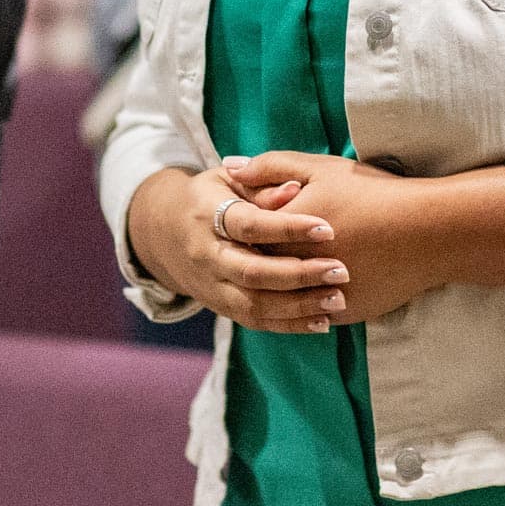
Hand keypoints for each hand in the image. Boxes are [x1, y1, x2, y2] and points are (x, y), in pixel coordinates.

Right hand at [124, 164, 351, 332]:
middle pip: (251, 271)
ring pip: (253, 305)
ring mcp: (210, 286)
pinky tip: (321, 321)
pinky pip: (253, 322)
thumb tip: (296, 189)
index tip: (328, 228)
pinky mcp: (218, 306)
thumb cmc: (210, 196)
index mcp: (207, 215)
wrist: (163, 232)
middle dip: (298, 274)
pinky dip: (288, 325)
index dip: (287, 228)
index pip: (249, 225)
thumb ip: (262, 184)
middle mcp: (206, 255)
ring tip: (337, 300)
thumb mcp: (229, 179)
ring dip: (298, 306)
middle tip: (340, 271)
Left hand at [225, 152, 464, 324]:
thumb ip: (270, 166)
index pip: (241, 234)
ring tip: (288, 264)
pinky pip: (310, 314)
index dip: (244, 224)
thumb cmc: (374, 192)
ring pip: (281, 296)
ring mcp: (316, 295)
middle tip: (269, 242)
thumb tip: (228, 168)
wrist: (428, 230)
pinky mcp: (340, 314)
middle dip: (258, 254)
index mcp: (283, 230)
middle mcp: (294, 267)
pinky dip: (306, 302)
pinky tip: (311, 286)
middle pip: (257, 266)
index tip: (255, 215)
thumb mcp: (320, 167)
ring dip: (278, 283)